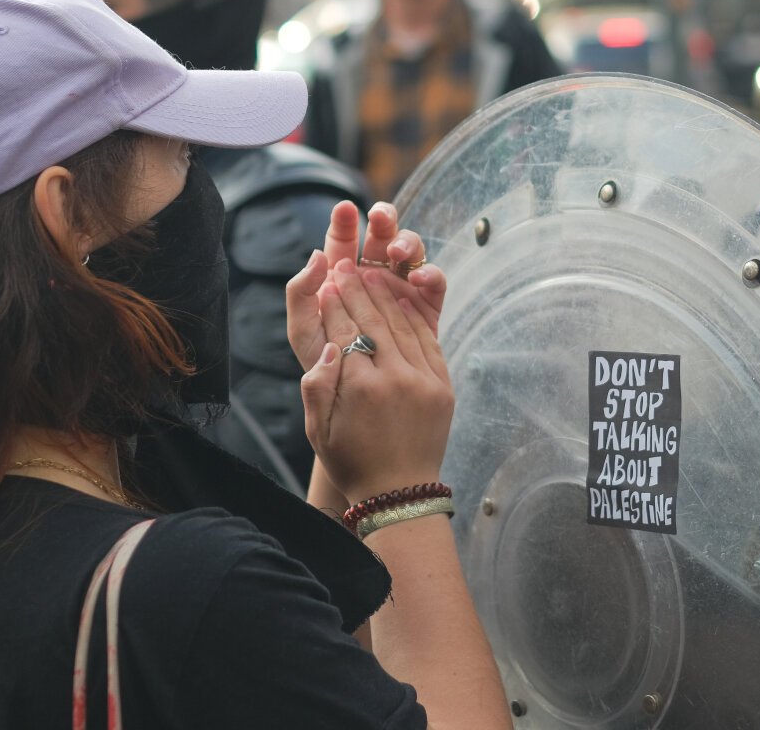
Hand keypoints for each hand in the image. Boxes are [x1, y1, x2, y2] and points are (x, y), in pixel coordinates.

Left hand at [287, 200, 447, 374]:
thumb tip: (318, 255)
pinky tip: (420, 277)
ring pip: (410, 253)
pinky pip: (433, 282)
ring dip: (407, 243)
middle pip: (383, 236)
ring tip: (397, 253)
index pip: (345, 240)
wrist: (357, 400)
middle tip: (380, 218)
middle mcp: (375, 276)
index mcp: (344, 276)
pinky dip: (430, 273)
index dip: (346, 221)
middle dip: (384, 220)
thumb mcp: (303, 330)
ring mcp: (402, 289)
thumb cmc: (325, 363)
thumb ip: (301, 292)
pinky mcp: (426, 307)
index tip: (345, 209)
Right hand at [298, 258, 453, 503]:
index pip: (346, 330)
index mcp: (360, 387)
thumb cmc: (351, 461)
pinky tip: (402, 299)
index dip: (336, 302)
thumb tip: (329, 344)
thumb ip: (316, 385)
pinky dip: (413, 317)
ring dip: (385, 296)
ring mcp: (423, 380)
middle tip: (346, 265)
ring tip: (371, 273)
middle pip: (374, 320)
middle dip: (358, 289)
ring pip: (401, 325)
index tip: (327, 279)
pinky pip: (427, 341)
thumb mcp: (317, 430)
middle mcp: (395, 377)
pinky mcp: (442, 386)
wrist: (400, 493)